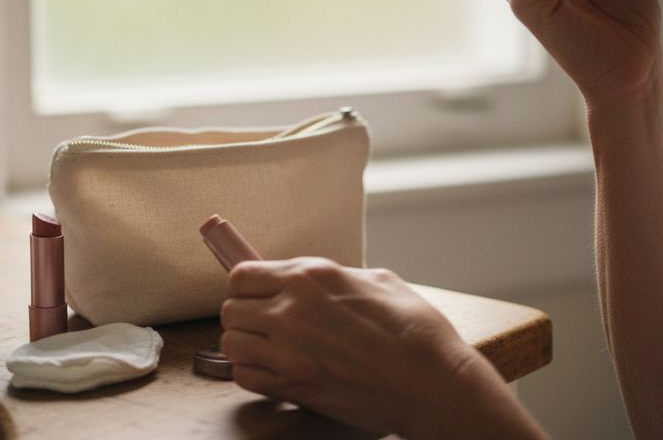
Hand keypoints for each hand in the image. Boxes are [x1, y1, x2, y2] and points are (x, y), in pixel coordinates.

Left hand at [219, 258, 479, 436]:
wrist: (433, 383)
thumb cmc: (415, 331)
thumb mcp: (377, 281)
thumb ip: (334, 278)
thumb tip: (314, 282)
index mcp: (310, 277)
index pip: (241, 274)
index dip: (248, 284)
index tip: (258, 292)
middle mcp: (291, 311)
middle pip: (230, 309)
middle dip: (243, 314)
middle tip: (263, 321)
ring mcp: (289, 353)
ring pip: (231, 343)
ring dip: (244, 344)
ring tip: (266, 347)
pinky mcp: (294, 388)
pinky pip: (244, 378)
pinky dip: (252, 374)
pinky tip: (273, 370)